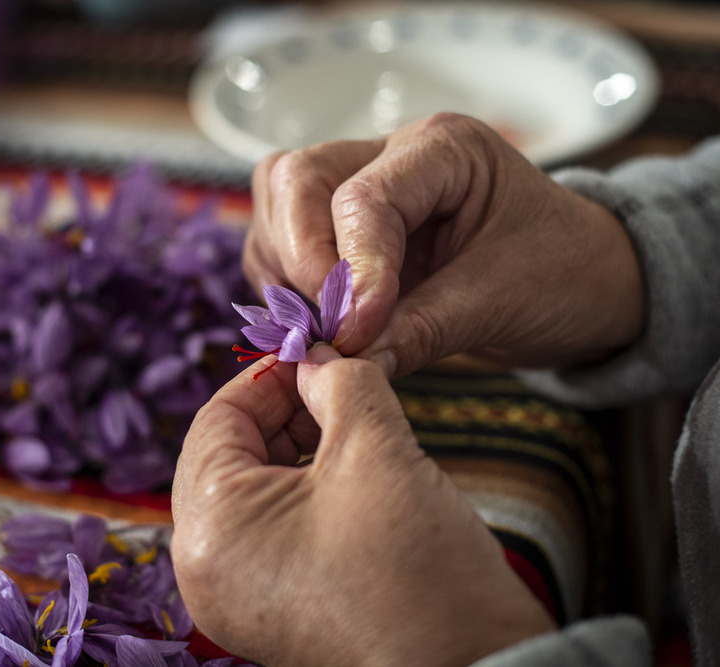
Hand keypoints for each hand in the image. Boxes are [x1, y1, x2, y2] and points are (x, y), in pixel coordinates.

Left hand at [171, 345, 555, 666]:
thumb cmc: (416, 566)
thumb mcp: (374, 448)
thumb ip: (338, 382)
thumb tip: (317, 356)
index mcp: (209, 528)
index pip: (217, 419)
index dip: (270, 375)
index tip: (316, 351)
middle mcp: (204, 571)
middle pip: (229, 457)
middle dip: (284, 413)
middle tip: (338, 383)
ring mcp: (233, 600)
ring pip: (250, 493)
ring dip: (295, 451)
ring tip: (352, 426)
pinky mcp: (266, 616)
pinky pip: (266, 533)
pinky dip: (300, 495)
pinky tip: (348, 475)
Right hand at [243, 113, 643, 375]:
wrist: (583, 285)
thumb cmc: (563, 275)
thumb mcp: (501, 302)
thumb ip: (419, 330)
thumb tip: (343, 361)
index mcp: (443, 149)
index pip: (363, 197)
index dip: (350, 269)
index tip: (354, 334)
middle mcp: (391, 155)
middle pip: (295, 180)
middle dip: (299, 258)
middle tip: (328, 326)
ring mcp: (360, 187)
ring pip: (277, 209)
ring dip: (286, 275)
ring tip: (326, 329)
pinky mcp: (341, 229)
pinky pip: (282, 247)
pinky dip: (286, 289)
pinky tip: (319, 323)